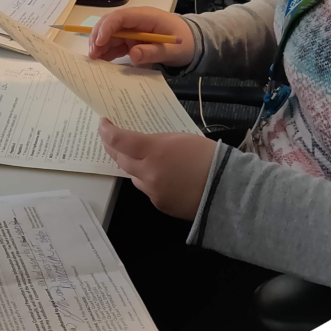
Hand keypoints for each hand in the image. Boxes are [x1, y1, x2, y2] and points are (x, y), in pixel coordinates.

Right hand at [88, 7, 194, 69]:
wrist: (191, 44)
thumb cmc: (184, 43)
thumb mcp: (173, 50)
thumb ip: (153, 52)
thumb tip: (133, 55)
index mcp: (145, 16)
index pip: (120, 17)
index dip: (107, 28)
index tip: (98, 43)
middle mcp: (135, 21)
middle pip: (110, 24)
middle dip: (98, 37)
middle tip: (92, 55)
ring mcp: (132, 30)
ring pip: (109, 34)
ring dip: (99, 46)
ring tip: (94, 61)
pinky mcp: (131, 40)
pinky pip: (115, 44)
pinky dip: (106, 52)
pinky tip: (101, 62)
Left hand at [98, 119, 216, 220]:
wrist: (227, 190)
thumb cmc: (207, 156)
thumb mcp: (179, 138)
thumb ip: (156, 142)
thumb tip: (142, 146)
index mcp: (153, 152)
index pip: (119, 141)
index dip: (107, 132)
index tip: (103, 124)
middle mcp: (148, 174)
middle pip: (120, 160)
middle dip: (112, 148)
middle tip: (109, 139)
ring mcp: (153, 193)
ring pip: (134, 177)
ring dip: (133, 166)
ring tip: (139, 157)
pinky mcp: (160, 206)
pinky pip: (148, 190)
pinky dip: (150, 181)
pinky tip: (162, 176)